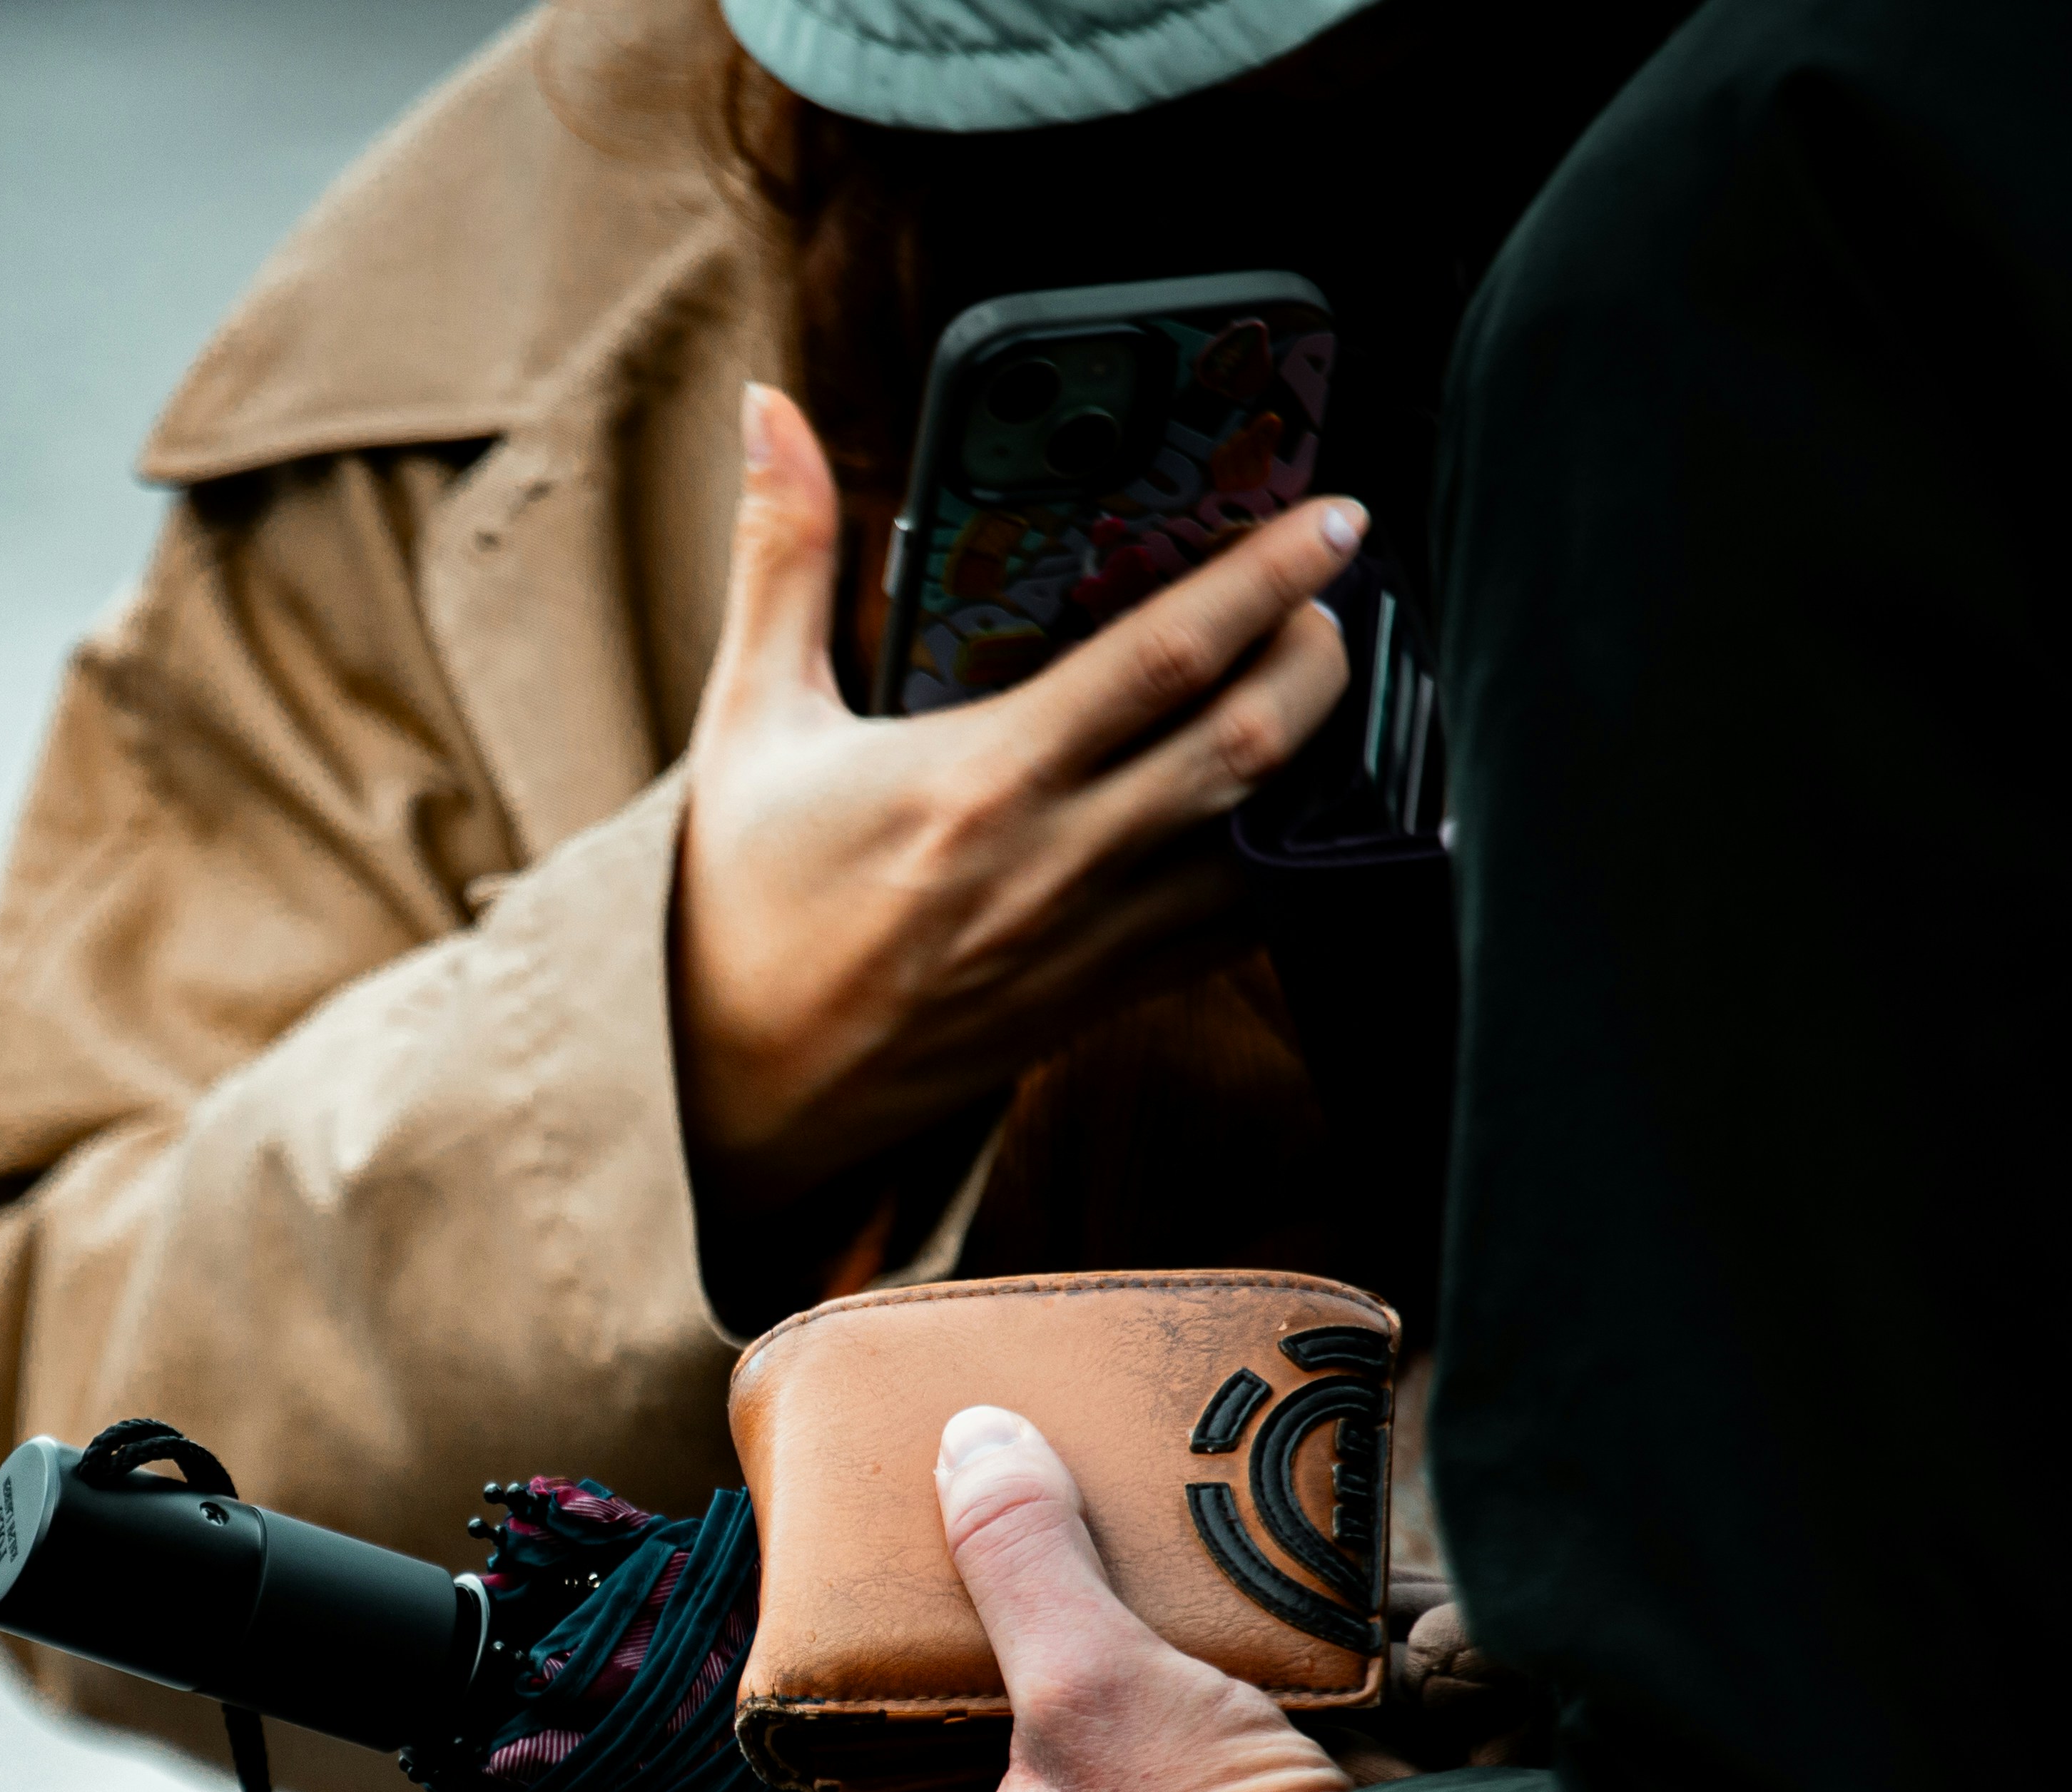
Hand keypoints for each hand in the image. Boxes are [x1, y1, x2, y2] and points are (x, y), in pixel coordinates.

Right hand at [672, 386, 1365, 1214]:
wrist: (731, 1097)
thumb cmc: (734, 908)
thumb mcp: (749, 722)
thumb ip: (781, 557)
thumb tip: (770, 415)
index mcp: (976, 781)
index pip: (1164, 658)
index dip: (1268, 577)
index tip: (1333, 519)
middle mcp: (1054, 864)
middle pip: (1256, 745)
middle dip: (1328, 656)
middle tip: (1338, 596)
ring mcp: (1091, 941)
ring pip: (1271, 841)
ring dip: (1331, 757)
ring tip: (1340, 682)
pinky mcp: (1102, 997)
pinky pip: (1240, 924)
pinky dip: (1293, 855)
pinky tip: (1306, 803)